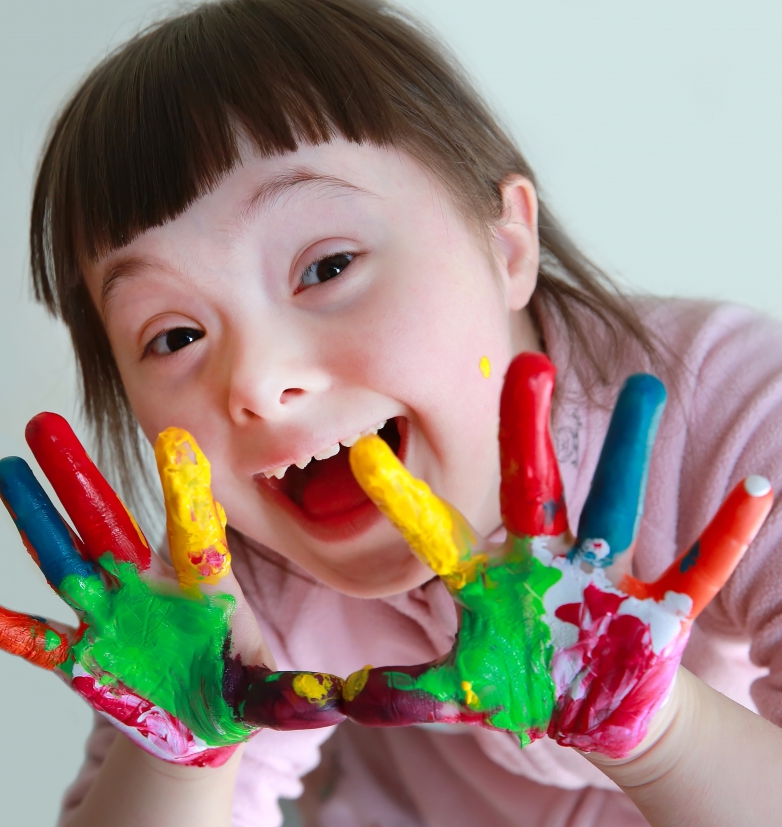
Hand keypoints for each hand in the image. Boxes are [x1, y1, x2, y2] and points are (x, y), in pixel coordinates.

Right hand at [0, 414, 342, 766]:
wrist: (193, 715)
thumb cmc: (233, 684)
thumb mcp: (266, 687)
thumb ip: (290, 690)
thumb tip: (333, 697)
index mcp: (196, 582)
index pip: (189, 530)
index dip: (182, 490)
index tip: (173, 441)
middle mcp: (143, 586)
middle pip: (104, 522)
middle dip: (75, 476)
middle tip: (43, 422)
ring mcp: (106, 615)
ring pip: (63, 560)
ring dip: (32, 521)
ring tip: (4, 471)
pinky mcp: (79, 655)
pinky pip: (34, 639)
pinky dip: (0, 626)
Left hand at [340, 353, 772, 757]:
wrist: (590, 707)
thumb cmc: (522, 683)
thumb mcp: (460, 691)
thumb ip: (401, 691)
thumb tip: (333, 696)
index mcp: (491, 580)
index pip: (440, 532)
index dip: (404, 498)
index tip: (366, 451)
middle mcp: (542, 561)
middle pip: (532, 487)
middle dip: (526, 431)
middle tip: (526, 365)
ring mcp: (600, 578)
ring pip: (614, 503)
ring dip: (631, 449)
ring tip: (645, 386)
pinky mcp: (655, 608)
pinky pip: (695, 568)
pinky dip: (723, 536)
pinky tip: (754, 492)